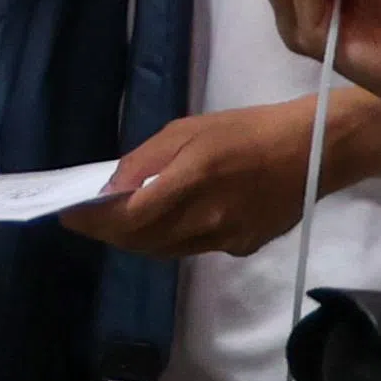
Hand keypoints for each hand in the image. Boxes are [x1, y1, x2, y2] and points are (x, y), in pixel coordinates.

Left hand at [71, 104, 323, 257]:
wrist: (313, 151)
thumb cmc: (245, 129)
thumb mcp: (186, 130)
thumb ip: (144, 161)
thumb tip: (111, 189)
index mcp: (191, 182)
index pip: (128, 217)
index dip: (94, 222)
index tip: (68, 217)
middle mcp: (207, 219)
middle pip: (143, 241)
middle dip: (110, 233)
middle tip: (90, 220)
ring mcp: (226, 239)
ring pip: (166, 250)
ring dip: (138, 240)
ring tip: (120, 222)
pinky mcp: (243, 247)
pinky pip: (194, 248)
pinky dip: (171, 238)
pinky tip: (166, 221)